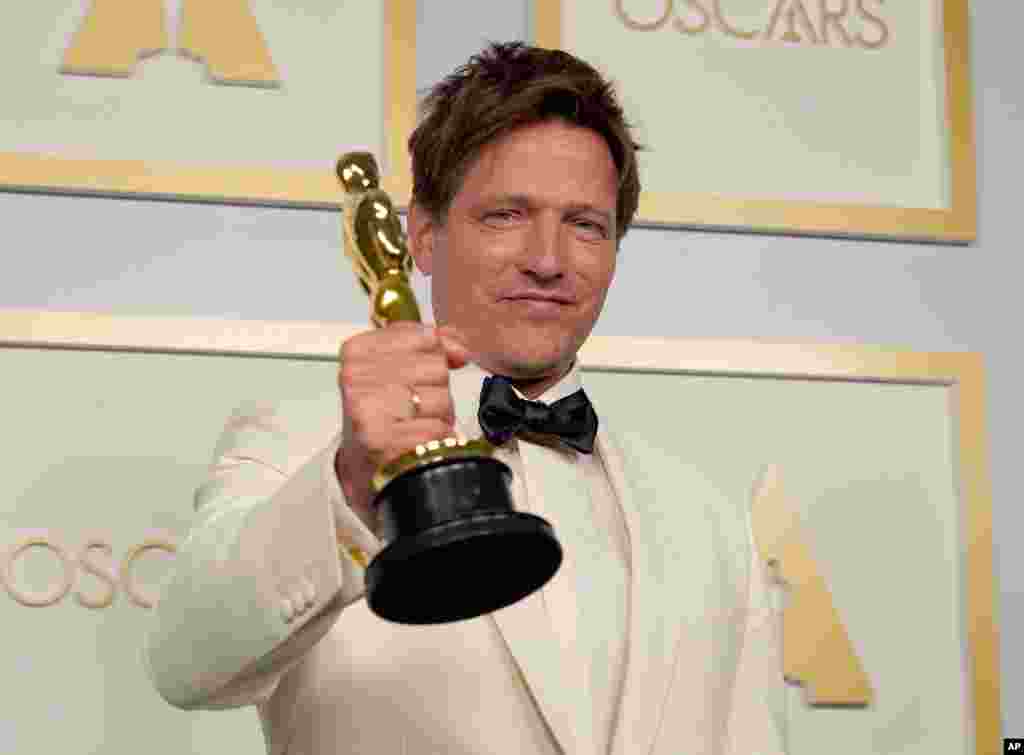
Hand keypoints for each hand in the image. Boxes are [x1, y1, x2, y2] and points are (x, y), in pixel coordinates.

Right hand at [335, 322, 469, 529]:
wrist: (368, 464)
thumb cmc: (384, 412)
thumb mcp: (399, 366)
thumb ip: (431, 345)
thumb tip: (459, 347)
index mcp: (357, 351)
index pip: (425, 337)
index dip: (430, 359)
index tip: (412, 376)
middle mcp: (357, 377)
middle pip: (436, 367)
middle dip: (435, 390)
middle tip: (411, 406)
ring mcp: (369, 409)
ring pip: (442, 398)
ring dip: (438, 415)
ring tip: (413, 423)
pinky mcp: (385, 441)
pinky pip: (439, 429)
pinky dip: (437, 438)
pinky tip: (415, 441)